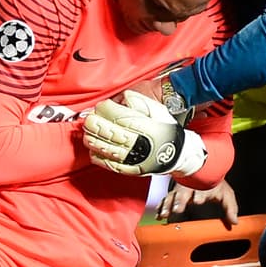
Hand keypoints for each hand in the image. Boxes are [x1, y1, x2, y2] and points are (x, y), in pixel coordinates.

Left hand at [83, 90, 206, 176]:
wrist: (177, 155)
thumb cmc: (166, 131)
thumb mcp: (158, 110)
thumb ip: (140, 101)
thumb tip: (124, 97)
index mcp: (145, 127)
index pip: (118, 116)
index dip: (105, 109)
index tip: (101, 106)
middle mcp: (137, 143)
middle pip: (107, 132)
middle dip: (93, 123)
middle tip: (89, 118)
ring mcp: (131, 158)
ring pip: (104, 148)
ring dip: (91, 138)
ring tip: (89, 132)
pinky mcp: (127, 169)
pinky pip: (106, 163)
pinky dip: (96, 154)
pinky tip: (94, 147)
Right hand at [158, 179, 238, 227]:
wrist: (206, 170)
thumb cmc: (216, 185)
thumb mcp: (227, 195)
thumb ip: (231, 208)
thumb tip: (234, 222)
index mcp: (204, 187)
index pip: (201, 190)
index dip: (199, 195)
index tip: (198, 200)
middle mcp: (190, 188)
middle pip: (184, 193)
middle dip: (180, 200)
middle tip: (177, 209)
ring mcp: (181, 190)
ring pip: (172, 196)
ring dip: (168, 205)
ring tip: (164, 214)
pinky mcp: (174, 193)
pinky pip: (166, 199)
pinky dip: (162, 206)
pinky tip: (159, 215)